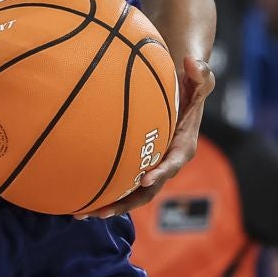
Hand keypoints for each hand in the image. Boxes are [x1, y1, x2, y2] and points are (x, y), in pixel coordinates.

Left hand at [83, 55, 213, 218]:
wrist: (182, 91)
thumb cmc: (190, 84)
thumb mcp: (200, 77)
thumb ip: (201, 72)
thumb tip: (192, 62)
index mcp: (183, 147)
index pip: (172, 164)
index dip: (160, 173)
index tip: (145, 179)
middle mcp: (166, 163)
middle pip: (147, 190)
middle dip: (125, 204)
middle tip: (102, 212)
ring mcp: (151, 166)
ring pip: (131, 193)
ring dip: (109, 206)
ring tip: (81, 214)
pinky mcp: (138, 165)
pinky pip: (121, 182)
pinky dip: (103, 191)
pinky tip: (76, 197)